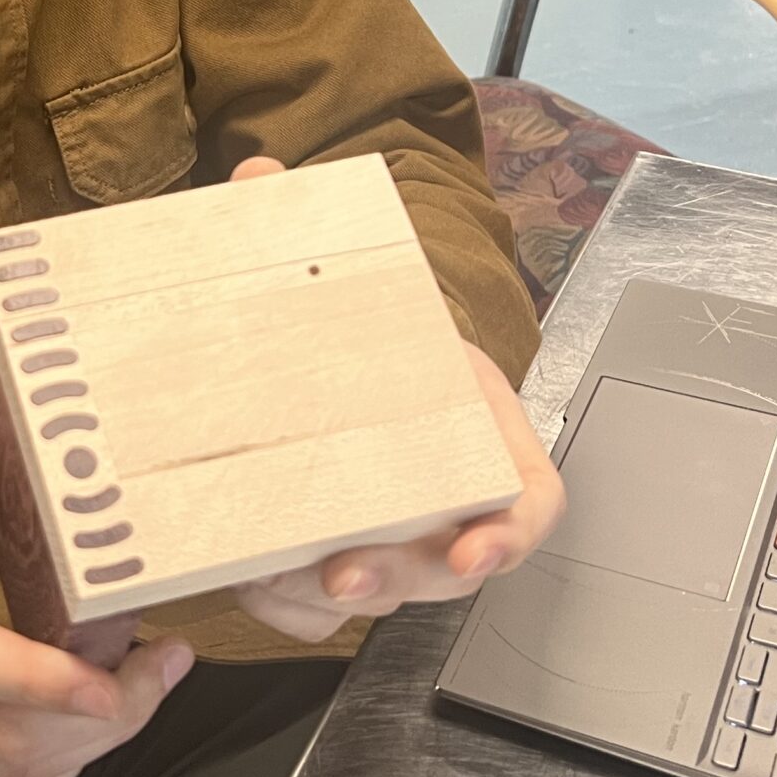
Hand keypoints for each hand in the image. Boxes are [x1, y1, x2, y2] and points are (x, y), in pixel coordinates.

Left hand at [218, 155, 566, 643]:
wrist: (346, 356)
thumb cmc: (378, 331)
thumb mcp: (361, 277)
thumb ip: (311, 226)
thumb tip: (257, 173)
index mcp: (482, 437)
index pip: (526, 503)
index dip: (509, 535)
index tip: (475, 552)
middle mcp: (447, 500)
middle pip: (444, 568)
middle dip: (397, 580)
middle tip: (342, 574)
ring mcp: (395, 538)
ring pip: (377, 595)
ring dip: (326, 601)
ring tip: (271, 579)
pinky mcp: (337, 557)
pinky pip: (321, 603)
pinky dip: (287, 602)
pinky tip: (250, 581)